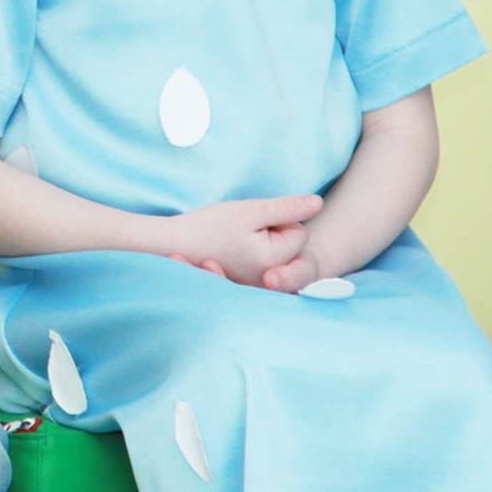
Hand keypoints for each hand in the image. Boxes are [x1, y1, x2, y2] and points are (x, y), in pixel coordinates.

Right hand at [164, 195, 321, 287]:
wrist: (172, 245)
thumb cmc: (209, 226)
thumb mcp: (250, 210)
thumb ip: (287, 207)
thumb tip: (318, 203)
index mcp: (274, 262)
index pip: (300, 234)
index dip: (278, 220)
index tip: (250, 223)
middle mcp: (271, 282)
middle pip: (292, 248)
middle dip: (274, 234)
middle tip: (242, 233)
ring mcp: (260, 288)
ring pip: (279, 257)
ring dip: (264, 245)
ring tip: (236, 242)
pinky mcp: (250, 288)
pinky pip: (267, 268)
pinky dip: (255, 258)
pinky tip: (235, 254)